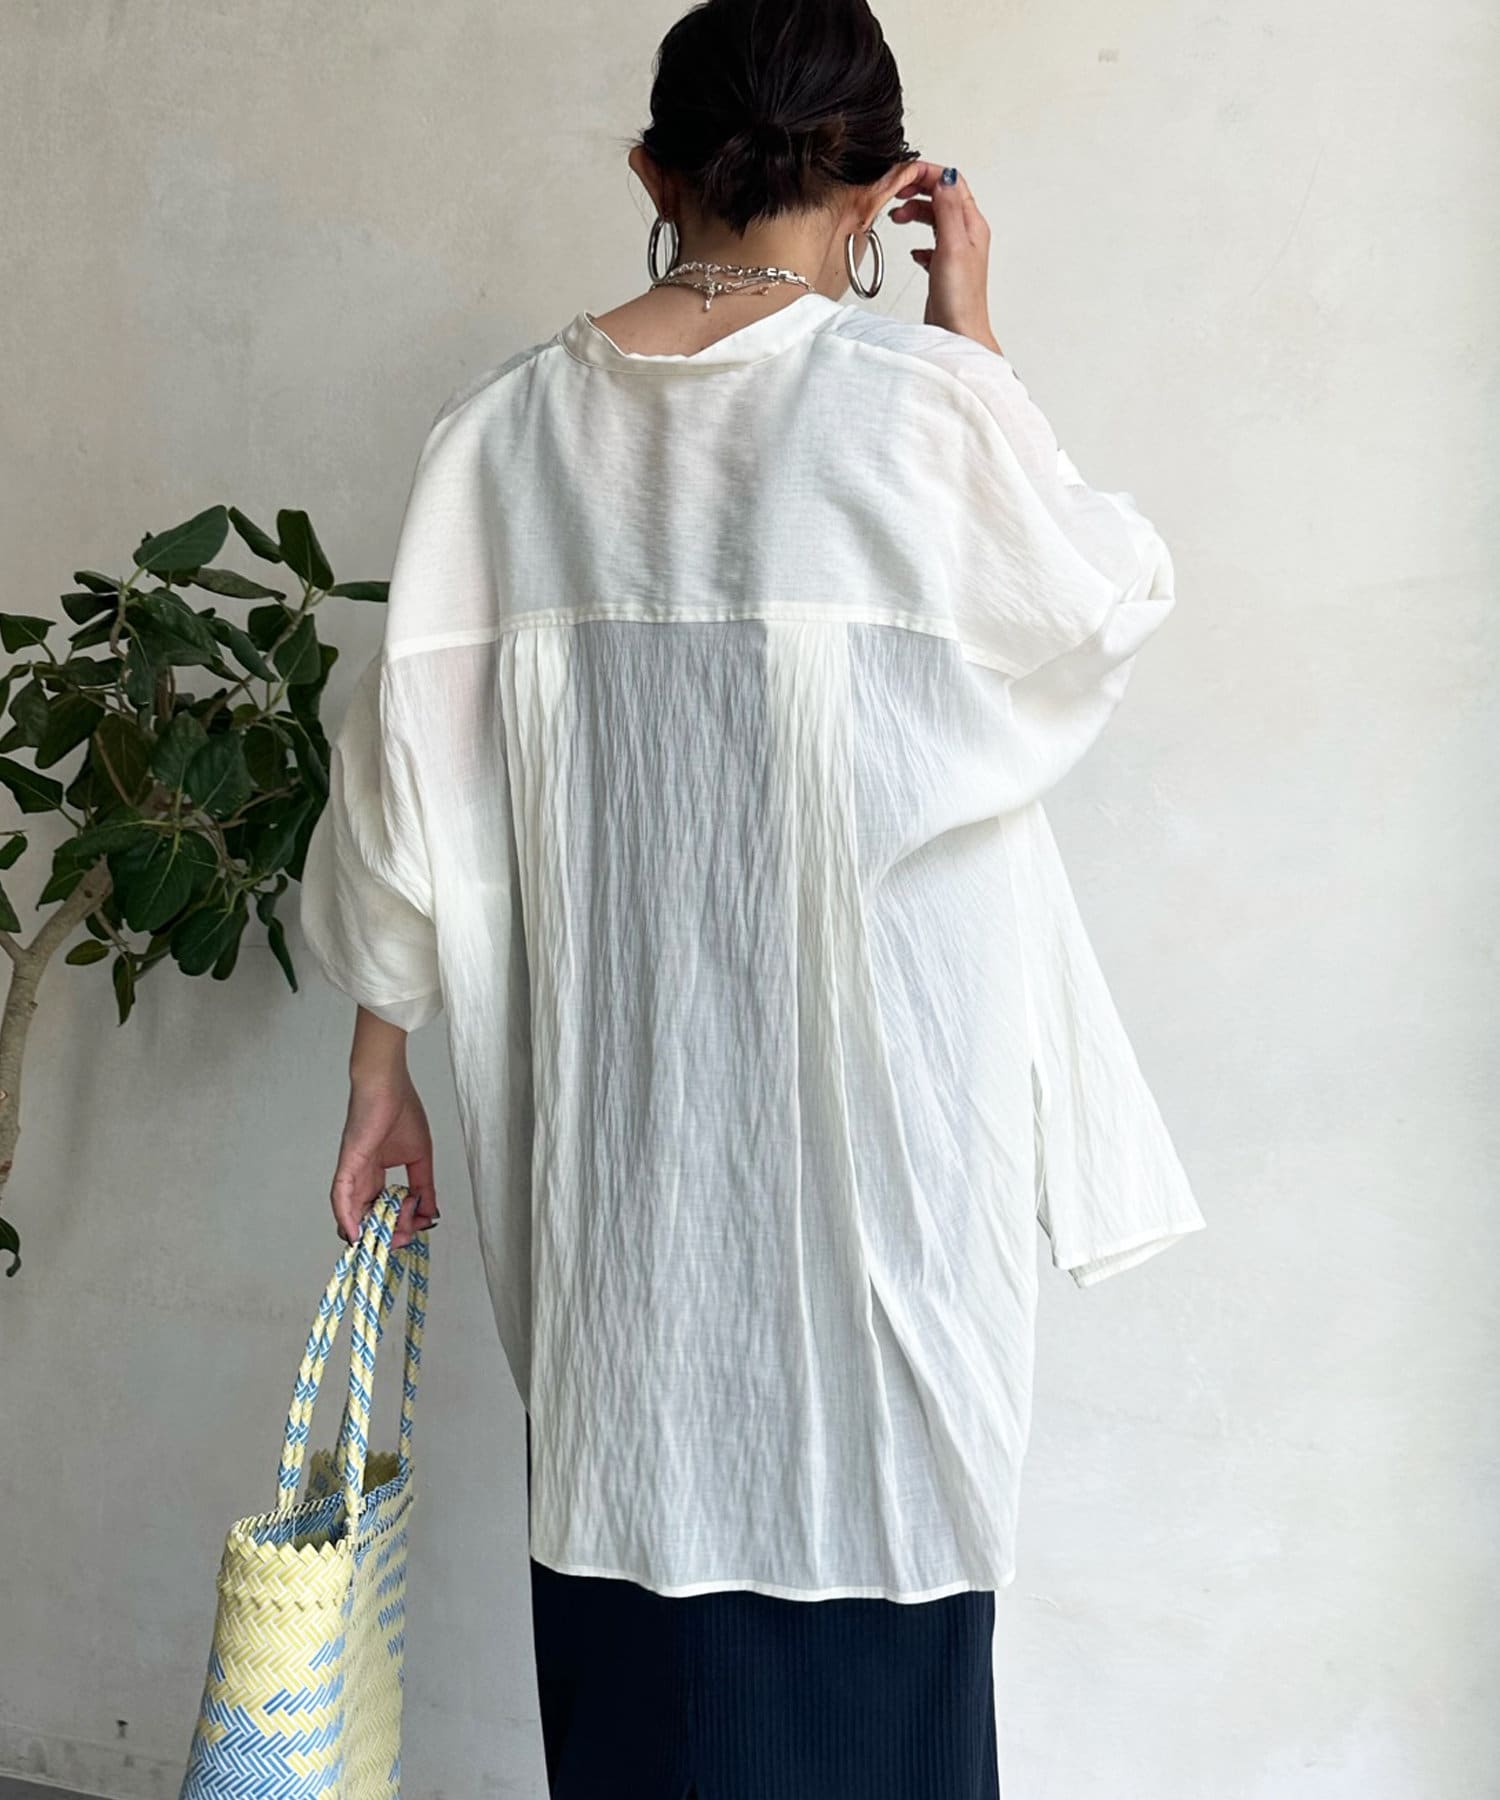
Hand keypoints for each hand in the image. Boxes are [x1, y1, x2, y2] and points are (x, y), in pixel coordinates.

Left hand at [329, 1066, 439, 1250]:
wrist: (388, 1084)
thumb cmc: (401, 1109)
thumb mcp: (420, 1157)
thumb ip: (424, 1186)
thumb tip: (430, 1213)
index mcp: (378, 1172)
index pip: (386, 1207)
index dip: (403, 1221)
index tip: (419, 1225)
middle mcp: (362, 1176)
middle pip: (368, 1215)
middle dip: (387, 1232)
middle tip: (404, 1238)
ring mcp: (353, 1171)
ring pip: (351, 1212)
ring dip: (369, 1231)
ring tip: (387, 1241)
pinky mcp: (347, 1163)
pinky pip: (340, 1196)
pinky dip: (345, 1217)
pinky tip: (354, 1234)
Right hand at [886, 162, 1002, 353]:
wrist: (959, 334)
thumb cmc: (959, 299)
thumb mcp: (953, 246)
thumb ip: (949, 210)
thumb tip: (946, 176)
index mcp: (972, 224)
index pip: (951, 182)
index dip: (927, 173)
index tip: (903, 176)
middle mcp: (967, 235)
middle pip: (942, 196)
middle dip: (918, 190)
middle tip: (895, 195)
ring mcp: (956, 251)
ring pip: (934, 218)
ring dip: (915, 212)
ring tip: (897, 219)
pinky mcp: (945, 268)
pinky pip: (931, 244)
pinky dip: (918, 241)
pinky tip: (912, 252)